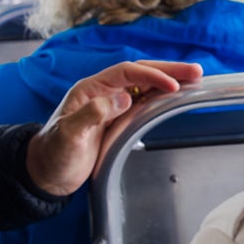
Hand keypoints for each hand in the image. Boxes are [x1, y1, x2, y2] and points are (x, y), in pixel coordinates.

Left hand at [24, 60, 203, 198]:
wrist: (47, 172)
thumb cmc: (53, 153)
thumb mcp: (68, 135)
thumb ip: (91, 114)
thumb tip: (123, 99)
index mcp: (90, 89)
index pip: (126, 73)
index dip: (150, 76)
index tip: (172, 85)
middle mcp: (103, 92)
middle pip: (140, 73)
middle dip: (168, 70)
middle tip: (196, 71)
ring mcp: (112, 105)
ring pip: (145, 86)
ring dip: (169, 81)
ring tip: (194, 79)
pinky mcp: (118, 120)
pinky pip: (144, 102)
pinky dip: (162, 96)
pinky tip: (176, 96)